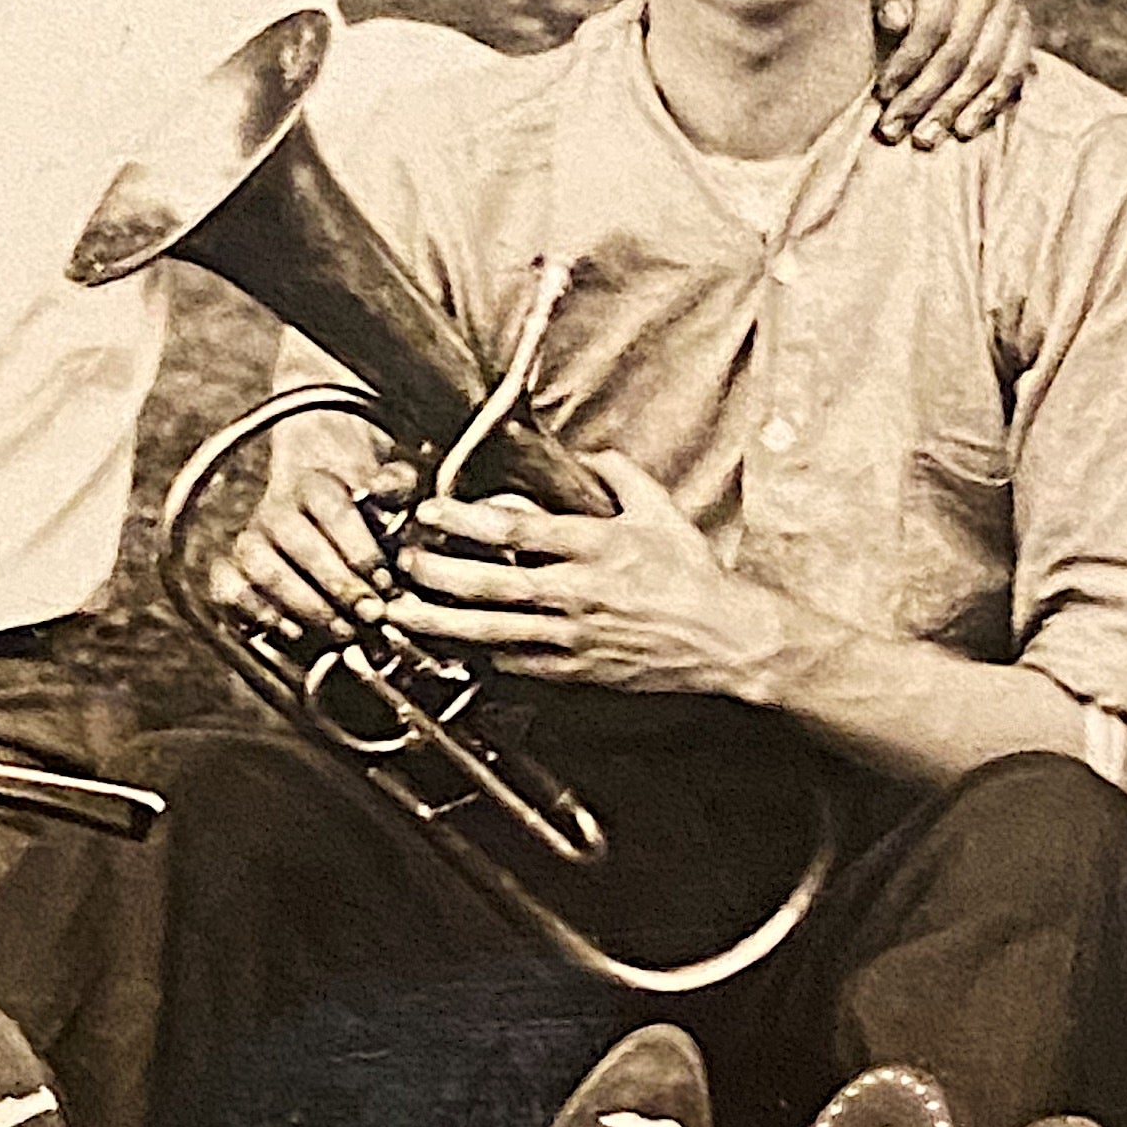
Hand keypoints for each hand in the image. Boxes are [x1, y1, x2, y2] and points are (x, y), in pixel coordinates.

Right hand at [207, 454, 414, 644]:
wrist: (313, 489)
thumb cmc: (358, 500)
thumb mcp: (385, 482)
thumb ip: (395, 483)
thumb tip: (380, 488)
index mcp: (314, 483)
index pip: (334, 511)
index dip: (361, 550)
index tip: (385, 580)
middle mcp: (275, 509)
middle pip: (300, 545)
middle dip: (339, 585)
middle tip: (370, 612)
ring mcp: (250, 539)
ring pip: (264, 569)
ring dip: (304, 603)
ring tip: (342, 628)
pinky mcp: (231, 568)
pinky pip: (229, 589)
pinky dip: (255, 612)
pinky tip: (292, 631)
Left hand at [379, 450, 785, 694]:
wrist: (724, 639)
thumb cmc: (692, 576)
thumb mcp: (661, 511)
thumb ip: (619, 475)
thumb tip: (588, 454)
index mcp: (596, 546)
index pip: (520, 529)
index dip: (468, 520)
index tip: (431, 511)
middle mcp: (580, 592)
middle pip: (494, 584)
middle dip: (439, 574)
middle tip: (403, 564)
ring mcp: (576, 636)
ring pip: (495, 631)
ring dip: (442, 623)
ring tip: (402, 614)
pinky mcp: (578, 672)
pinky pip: (518, 667)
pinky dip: (480, 657)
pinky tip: (451, 650)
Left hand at [867, 0, 1032, 146]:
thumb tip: (897, 21)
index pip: (933, 22)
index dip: (907, 64)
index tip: (880, 95)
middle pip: (962, 50)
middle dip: (926, 96)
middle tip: (894, 131)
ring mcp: (1011, 2)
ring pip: (990, 66)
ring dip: (958, 108)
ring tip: (926, 138)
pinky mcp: (1022, 26)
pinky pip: (1014, 71)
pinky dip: (991, 103)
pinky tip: (967, 128)